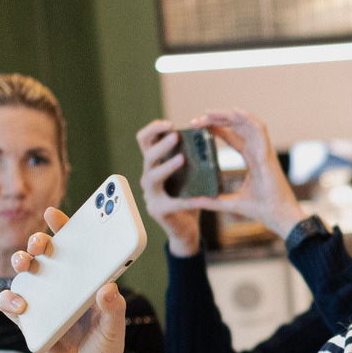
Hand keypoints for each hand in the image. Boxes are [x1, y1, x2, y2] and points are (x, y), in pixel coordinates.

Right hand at [0, 206, 129, 352]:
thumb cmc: (103, 349)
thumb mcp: (114, 328)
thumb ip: (114, 308)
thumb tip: (108, 288)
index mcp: (82, 279)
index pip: (71, 245)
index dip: (62, 227)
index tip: (54, 214)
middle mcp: (59, 284)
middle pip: (43, 253)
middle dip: (38, 241)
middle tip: (41, 242)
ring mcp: (41, 300)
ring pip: (23, 273)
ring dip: (20, 262)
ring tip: (25, 263)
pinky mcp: (27, 320)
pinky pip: (9, 305)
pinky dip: (9, 301)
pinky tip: (20, 304)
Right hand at [136, 119, 203, 255]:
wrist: (185, 229)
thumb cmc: (187, 196)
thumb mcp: (188, 174)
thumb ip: (191, 157)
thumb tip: (206, 134)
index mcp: (154, 165)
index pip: (144, 141)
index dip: (153, 129)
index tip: (169, 123)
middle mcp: (148, 178)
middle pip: (147, 156)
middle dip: (161, 145)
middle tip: (176, 136)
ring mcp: (151, 195)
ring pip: (152, 176)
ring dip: (167, 166)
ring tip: (182, 159)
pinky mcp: (158, 211)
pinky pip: (172, 203)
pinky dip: (185, 200)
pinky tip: (197, 199)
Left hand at [190, 108, 307, 237]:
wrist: (279, 217)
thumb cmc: (263, 209)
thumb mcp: (231, 203)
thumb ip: (212, 201)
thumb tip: (192, 201)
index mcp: (250, 159)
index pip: (231, 136)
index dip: (216, 129)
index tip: (197, 126)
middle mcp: (257, 151)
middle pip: (236, 127)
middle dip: (217, 119)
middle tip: (197, 119)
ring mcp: (263, 151)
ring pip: (247, 124)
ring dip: (228, 116)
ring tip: (209, 112)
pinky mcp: (268, 154)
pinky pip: (260, 130)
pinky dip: (249, 119)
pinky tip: (235, 111)